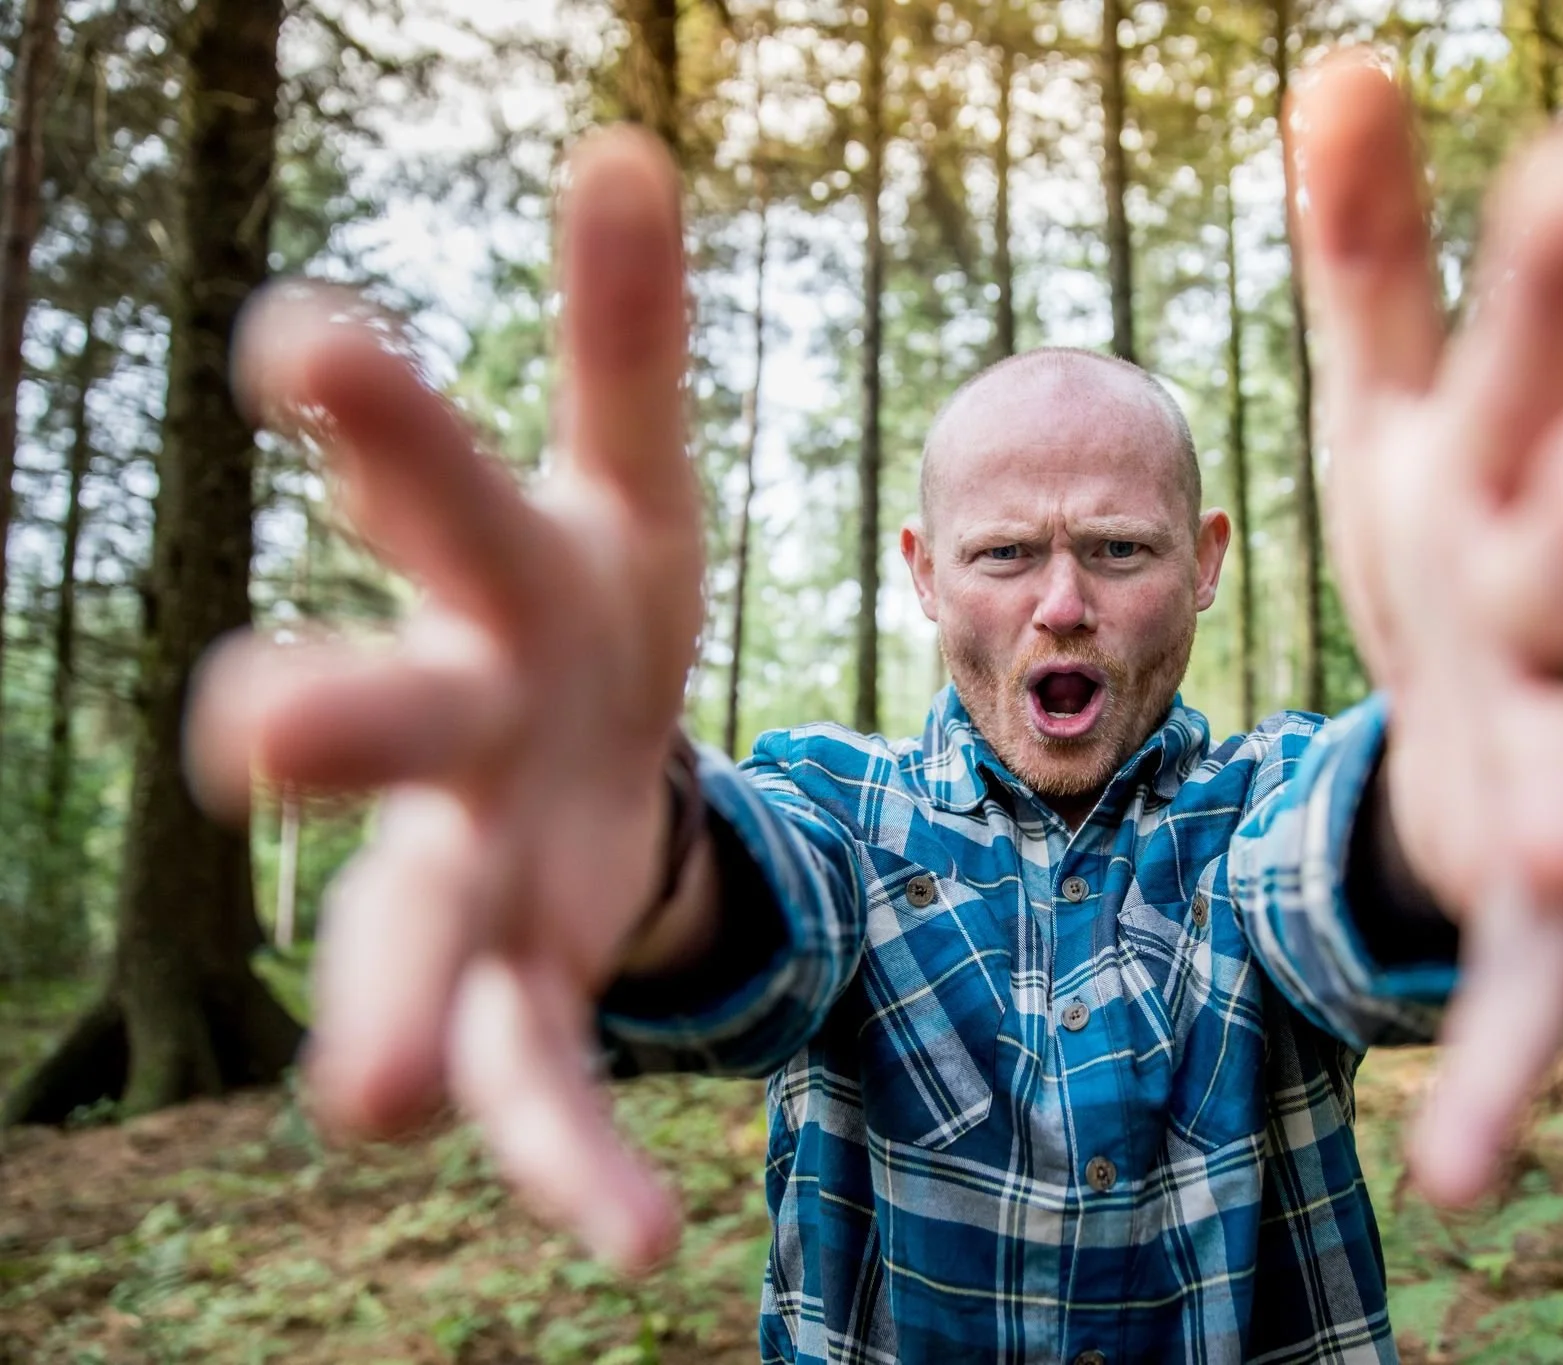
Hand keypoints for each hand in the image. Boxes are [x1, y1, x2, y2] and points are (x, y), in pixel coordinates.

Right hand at [186, 129, 701, 1269]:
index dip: (381, 418)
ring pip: (412, 938)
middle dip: (322, 720)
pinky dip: (571, 1159)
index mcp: (494, 585)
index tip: (310, 337)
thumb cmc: (590, 605)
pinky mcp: (520, 985)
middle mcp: (449, 732)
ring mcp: (470, 871)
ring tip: (367, 1094)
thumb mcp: (632, 478)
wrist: (587, 754)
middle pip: (379, 720)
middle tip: (245, 734)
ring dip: (392, 1007)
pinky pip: (539, 1085)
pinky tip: (639, 1245)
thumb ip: (629, 337)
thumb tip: (628, 146)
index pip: (439, 492)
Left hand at [1289, 58, 1562, 1202]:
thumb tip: (1335, 69)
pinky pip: (1530, 984)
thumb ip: (1370, 256)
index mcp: (1522, 472)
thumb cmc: (1443, 527)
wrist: (1471, 703)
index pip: (1542, 358)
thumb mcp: (1392, 401)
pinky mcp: (1530, 890)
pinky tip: (1469, 1174)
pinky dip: (1506, 1066)